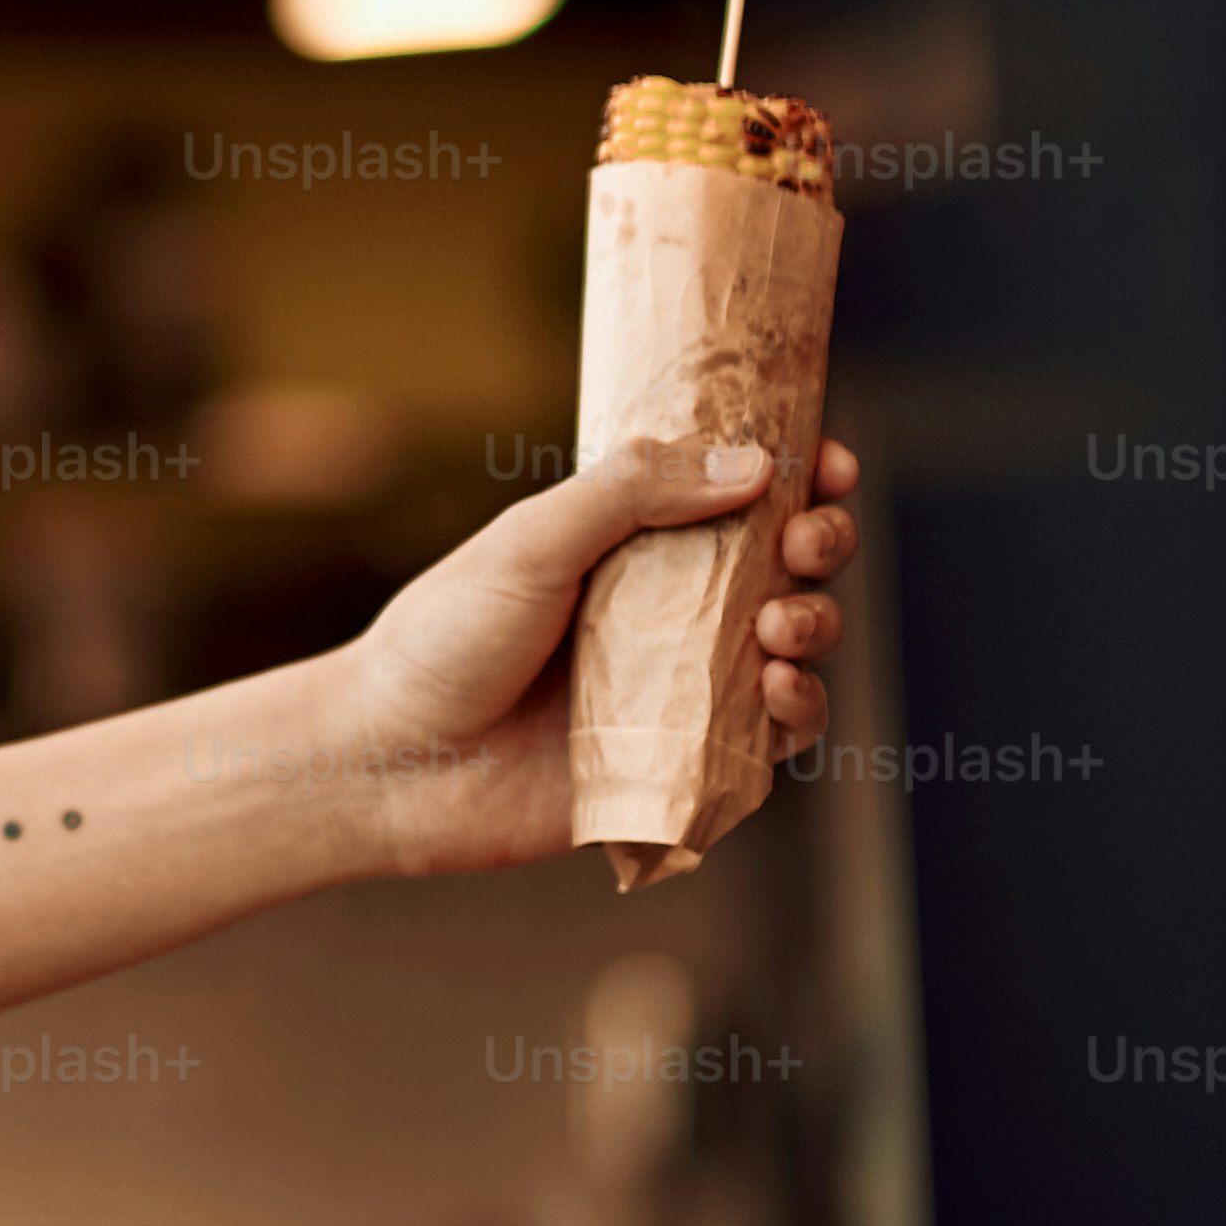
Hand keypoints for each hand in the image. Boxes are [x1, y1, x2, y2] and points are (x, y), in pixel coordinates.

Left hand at [332, 434, 862, 874]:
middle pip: (788, 566)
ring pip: (795, 649)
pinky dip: (799, 712)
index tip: (831, 463)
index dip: (802, 475)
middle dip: (822, 544)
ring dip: (816, 626)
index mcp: (635, 542)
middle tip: (803, 545)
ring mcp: (681, 688)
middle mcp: (669, 610)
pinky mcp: (684, 764)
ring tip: (778, 627)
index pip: (742, 494)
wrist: (394, 762)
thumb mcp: (532, 540)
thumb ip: (632, 491)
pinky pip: (774, 741)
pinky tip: (779, 691)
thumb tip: (755, 461)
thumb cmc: (444, 639)